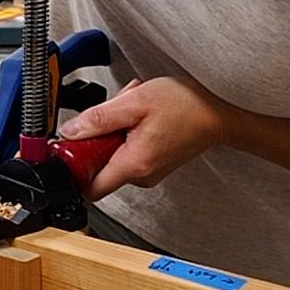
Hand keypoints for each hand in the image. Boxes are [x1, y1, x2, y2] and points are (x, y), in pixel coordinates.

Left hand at [59, 77, 229, 201]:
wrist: (220, 113)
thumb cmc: (186, 105)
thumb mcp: (134, 102)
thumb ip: (98, 119)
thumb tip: (69, 132)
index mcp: (134, 164)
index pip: (89, 187)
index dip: (74, 169)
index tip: (70, 147)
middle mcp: (142, 175)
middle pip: (99, 166)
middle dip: (99, 136)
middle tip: (114, 113)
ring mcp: (149, 171)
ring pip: (114, 154)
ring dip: (116, 129)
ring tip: (133, 108)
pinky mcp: (154, 164)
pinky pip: (128, 151)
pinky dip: (129, 131)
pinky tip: (142, 114)